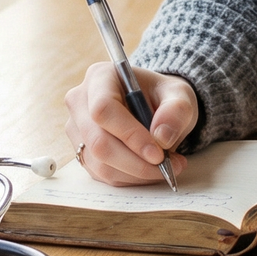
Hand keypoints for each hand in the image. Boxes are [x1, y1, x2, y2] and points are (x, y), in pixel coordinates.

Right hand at [65, 64, 198, 185]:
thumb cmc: (162, 96)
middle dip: (136, 162)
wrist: (153, 105)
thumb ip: (176, 110)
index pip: (104, 109)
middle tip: (167, 166)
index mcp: (100, 77)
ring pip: (99, 164)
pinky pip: (101, 174)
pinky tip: (149, 169)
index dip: (130, 134)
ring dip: (135, 173)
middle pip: (98, 142)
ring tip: (166, 167)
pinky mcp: (82, 151)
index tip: (158, 153)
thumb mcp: (179, 94)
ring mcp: (77, 129)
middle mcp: (80, 102)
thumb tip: (162, 137)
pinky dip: (129, 178)